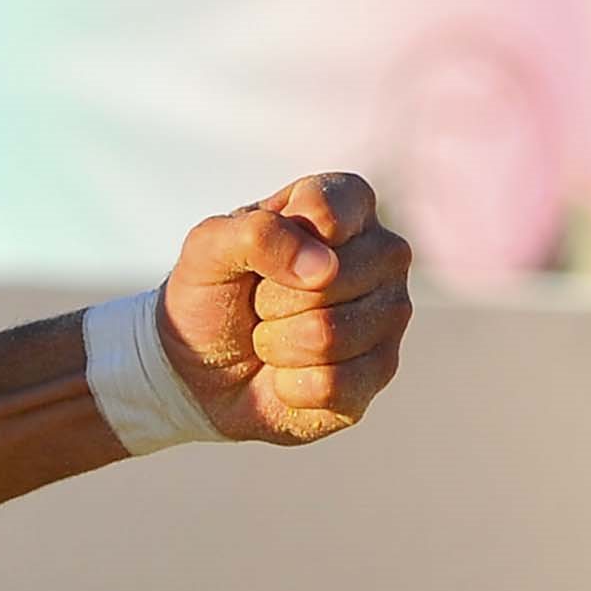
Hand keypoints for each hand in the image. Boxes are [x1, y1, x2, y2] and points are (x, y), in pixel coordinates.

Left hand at [159, 171, 413, 444]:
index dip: (278, 240)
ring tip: (272, 335)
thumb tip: (322, 267)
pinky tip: (288, 372)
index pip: (328, 210)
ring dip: (276, 343)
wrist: (201, 368)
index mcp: (346, 205)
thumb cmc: (213, 294)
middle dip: (272, 300)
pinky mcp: (381, 371)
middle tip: (262, 302)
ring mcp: (389, 314)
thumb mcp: (208, 248)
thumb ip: (255, 234)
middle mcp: (382, 255)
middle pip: (330, 279)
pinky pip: (332, 384)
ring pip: (329, 335)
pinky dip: (289, 384)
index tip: (259, 254)